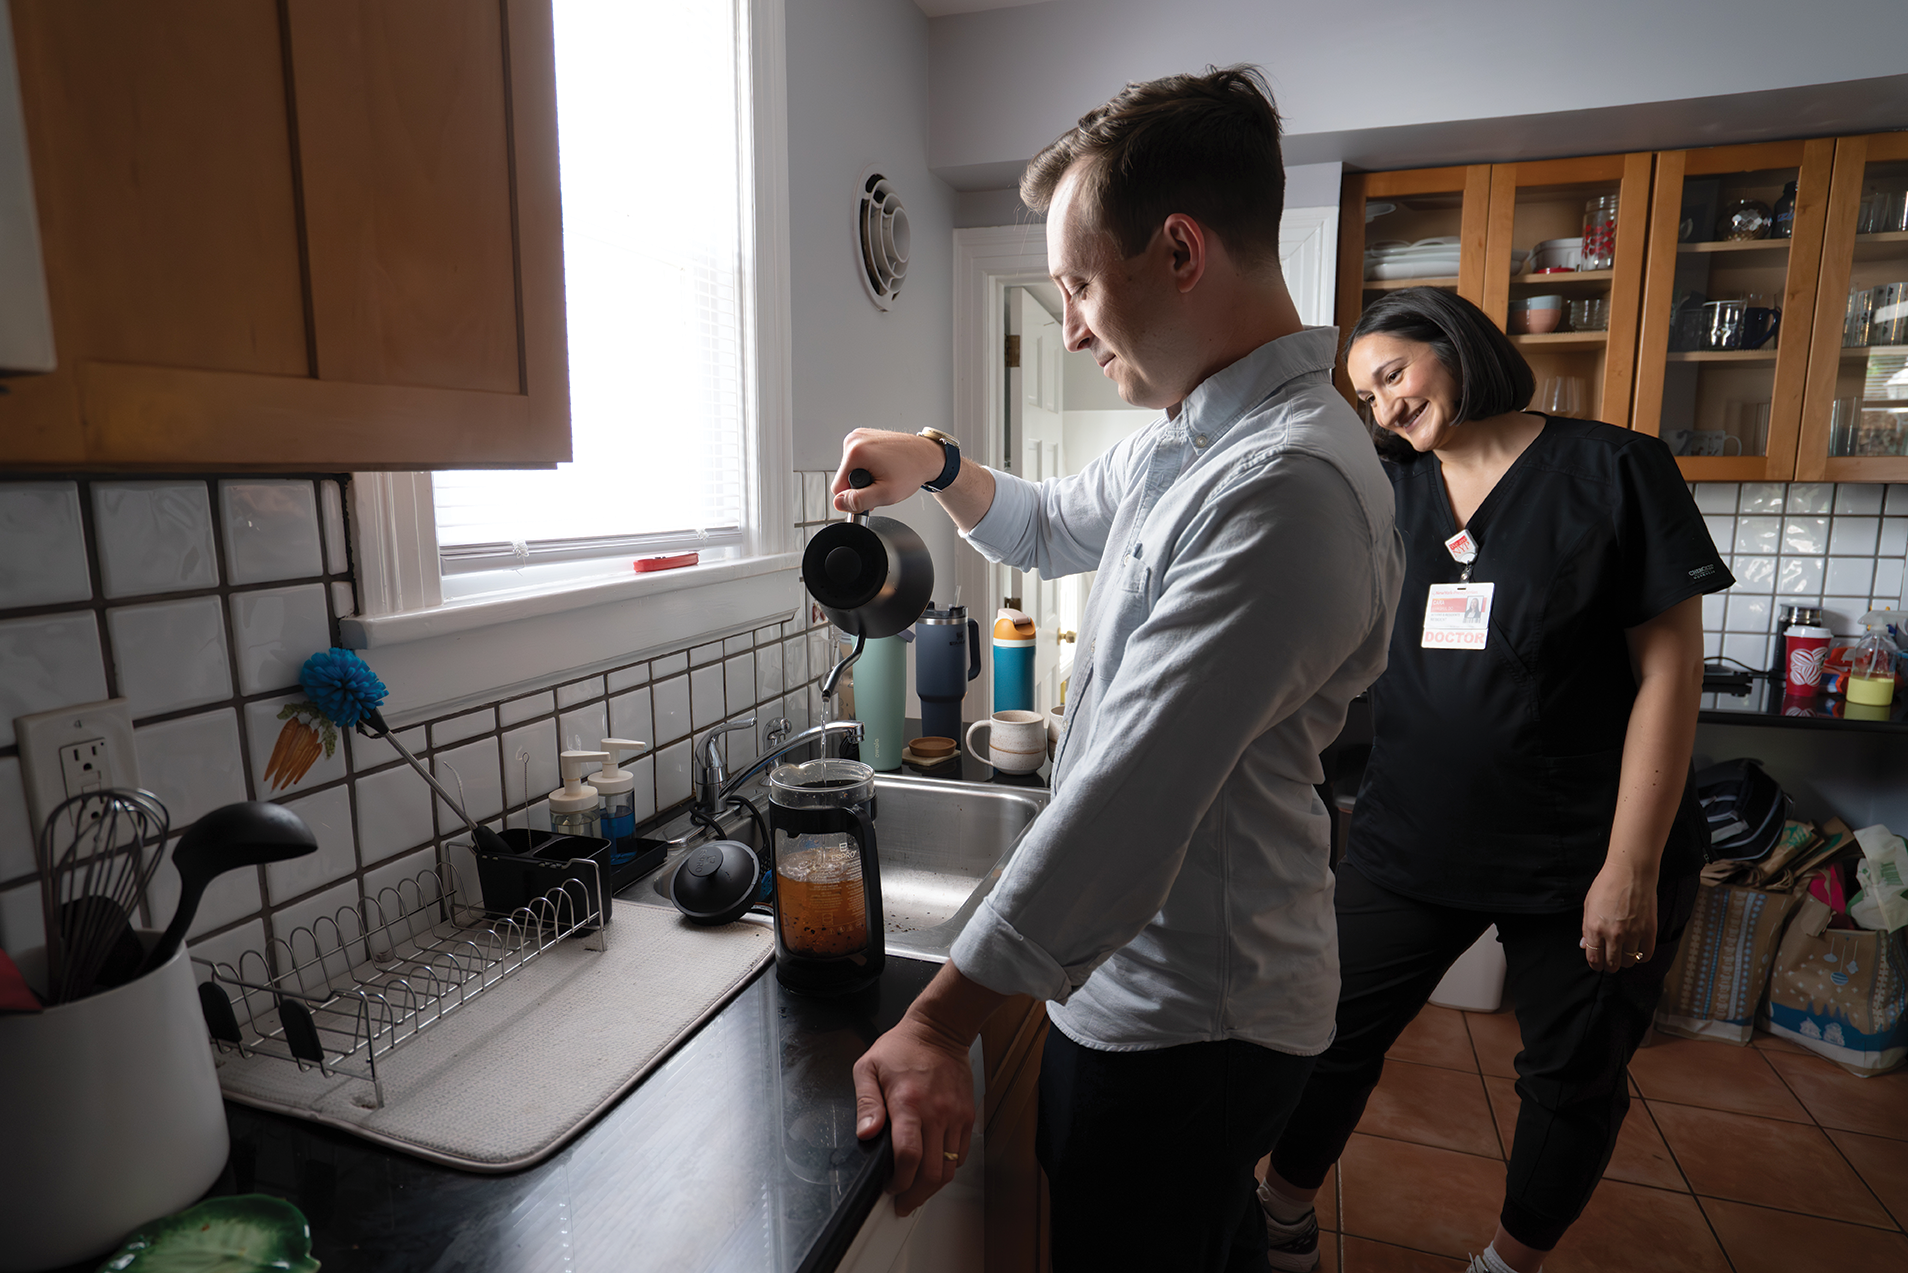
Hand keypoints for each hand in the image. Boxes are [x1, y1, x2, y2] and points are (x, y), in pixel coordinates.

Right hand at [831, 429, 942, 514]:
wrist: (927, 456)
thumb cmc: (911, 470)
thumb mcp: (885, 493)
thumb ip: (859, 500)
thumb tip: (838, 502)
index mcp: (855, 451)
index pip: (837, 487)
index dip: (855, 496)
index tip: (873, 493)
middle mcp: (854, 439)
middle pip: (844, 476)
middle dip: (861, 486)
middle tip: (882, 484)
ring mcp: (859, 436)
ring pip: (850, 469)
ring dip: (866, 476)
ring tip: (885, 473)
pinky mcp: (864, 436)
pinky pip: (857, 459)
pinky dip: (868, 466)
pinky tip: (883, 466)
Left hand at [851, 1011, 975, 1215]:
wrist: (940, 1030)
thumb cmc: (902, 1047)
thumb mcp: (869, 1067)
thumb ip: (866, 1103)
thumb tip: (866, 1133)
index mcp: (908, 1103)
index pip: (909, 1156)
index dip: (899, 1181)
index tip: (890, 1187)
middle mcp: (935, 1113)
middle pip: (932, 1172)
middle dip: (915, 1195)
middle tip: (903, 1201)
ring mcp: (955, 1116)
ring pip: (950, 1168)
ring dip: (933, 1186)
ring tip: (918, 1190)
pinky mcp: (967, 1116)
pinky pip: (961, 1154)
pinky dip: (948, 1167)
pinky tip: (934, 1166)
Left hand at [1581, 860, 1658, 971]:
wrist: (1631, 872)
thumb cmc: (1608, 884)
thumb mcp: (1588, 905)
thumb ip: (1586, 928)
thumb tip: (1584, 945)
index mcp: (1595, 928)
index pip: (1594, 958)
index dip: (1595, 964)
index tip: (1597, 964)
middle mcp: (1613, 934)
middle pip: (1612, 964)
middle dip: (1610, 965)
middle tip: (1611, 961)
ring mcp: (1632, 933)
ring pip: (1629, 961)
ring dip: (1626, 961)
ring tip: (1625, 954)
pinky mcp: (1649, 930)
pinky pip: (1647, 954)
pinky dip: (1642, 957)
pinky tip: (1639, 952)